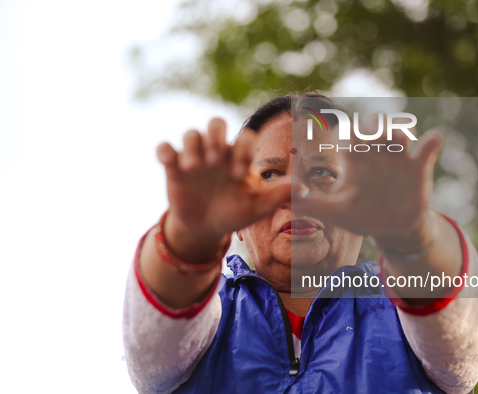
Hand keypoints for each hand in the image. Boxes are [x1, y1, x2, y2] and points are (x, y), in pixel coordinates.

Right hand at [156, 118, 289, 259]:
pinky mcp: (174, 167)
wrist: (206, 230)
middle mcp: (217, 152)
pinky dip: (165, 151)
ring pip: (192, 134)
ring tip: (194, 167)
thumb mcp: (257, 207)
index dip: (243, 150)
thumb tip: (303, 187)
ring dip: (193, 145)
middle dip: (216, 135)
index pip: (244, 138)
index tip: (239, 175)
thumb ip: (278, 195)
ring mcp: (195, 158)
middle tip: (215, 158)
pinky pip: (165, 148)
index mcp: (239, 157)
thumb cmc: (234, 214)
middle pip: (216, 123)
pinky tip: (170, 163)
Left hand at [293, 126, 442, 251]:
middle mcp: (376, 153)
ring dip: (398, 131)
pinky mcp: (418, 167)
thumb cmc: (361, 215)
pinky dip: (431, 142)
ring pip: (399, 132)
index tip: (340, 134)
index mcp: (355, 159)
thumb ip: (311, 204)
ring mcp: (398, 158)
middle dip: (372, 124)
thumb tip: (286, 195)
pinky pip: (427, 149)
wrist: (391, 229)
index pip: (348, 135)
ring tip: (398, 140)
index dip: (344, 130)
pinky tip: (432, 141)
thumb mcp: (336, 212)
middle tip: (369, 134)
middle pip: (374, 125)